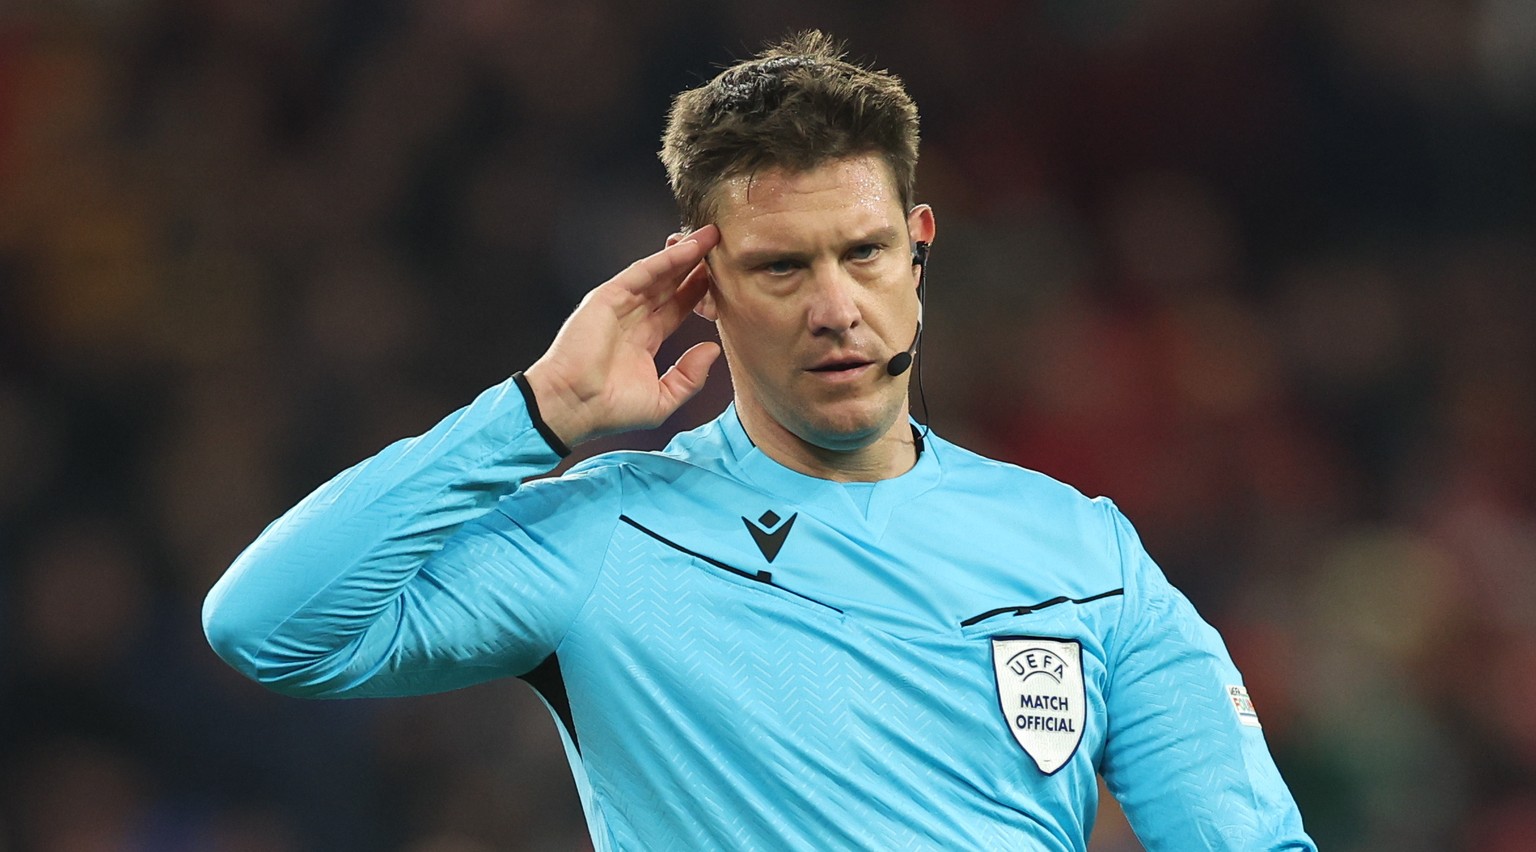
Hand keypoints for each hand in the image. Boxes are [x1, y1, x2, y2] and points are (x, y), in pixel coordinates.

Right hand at [524, 226, 721, 447]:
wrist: (574, 406)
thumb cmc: (610, 410)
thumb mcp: (662, 400)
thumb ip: (690, 377)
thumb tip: (713, 349)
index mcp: (644, 340)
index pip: (678, 308)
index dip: (701, 292)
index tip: (726, 279)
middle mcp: (633, 318)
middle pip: (672, 285)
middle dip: (697, 266)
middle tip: (724, 247)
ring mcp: (620, 305)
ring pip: (660, 273)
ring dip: (686, 254)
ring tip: (712, 236)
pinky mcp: (608, 297)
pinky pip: (643, 272)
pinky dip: (667, 259)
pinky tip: (690, 248)